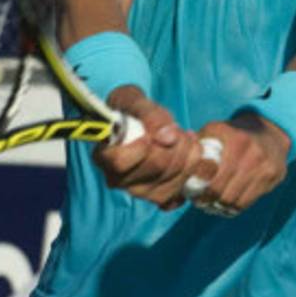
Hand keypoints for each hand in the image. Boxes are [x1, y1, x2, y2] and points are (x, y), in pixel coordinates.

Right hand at [94, 85, 201, 209]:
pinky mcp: (158, 197)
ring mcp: (139, 191)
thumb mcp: (133, 99)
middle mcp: (118, 179)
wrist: (141, 123)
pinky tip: (188, 149)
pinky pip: (182, 187)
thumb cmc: (130, 110)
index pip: (119, 161)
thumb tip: (168, 136)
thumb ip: (148, 113)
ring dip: (186, 152)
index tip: (149, 135)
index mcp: (103, 155)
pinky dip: (192, 165)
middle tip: (175, 128)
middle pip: (154, 167)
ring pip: (171, 178)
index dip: (139, 148)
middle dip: (173, 143)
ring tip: (182, 135)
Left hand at [192, 113, 290, 216]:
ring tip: (212, 206)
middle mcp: (252, 153)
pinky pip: (248, 202)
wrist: (272, 132)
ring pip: (235, 200)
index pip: (213, 176)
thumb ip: (200, 140)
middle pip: (223, 192)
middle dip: (208, 201)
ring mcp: (264, 167)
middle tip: (200, 203)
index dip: (201, 190)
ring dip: (220, 208)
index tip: (193, 194)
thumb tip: (182, 154)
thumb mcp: (219, 130)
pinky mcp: (273, 177)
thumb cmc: (237, 134)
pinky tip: (226, 207)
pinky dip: (234, 209)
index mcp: (236, 140)